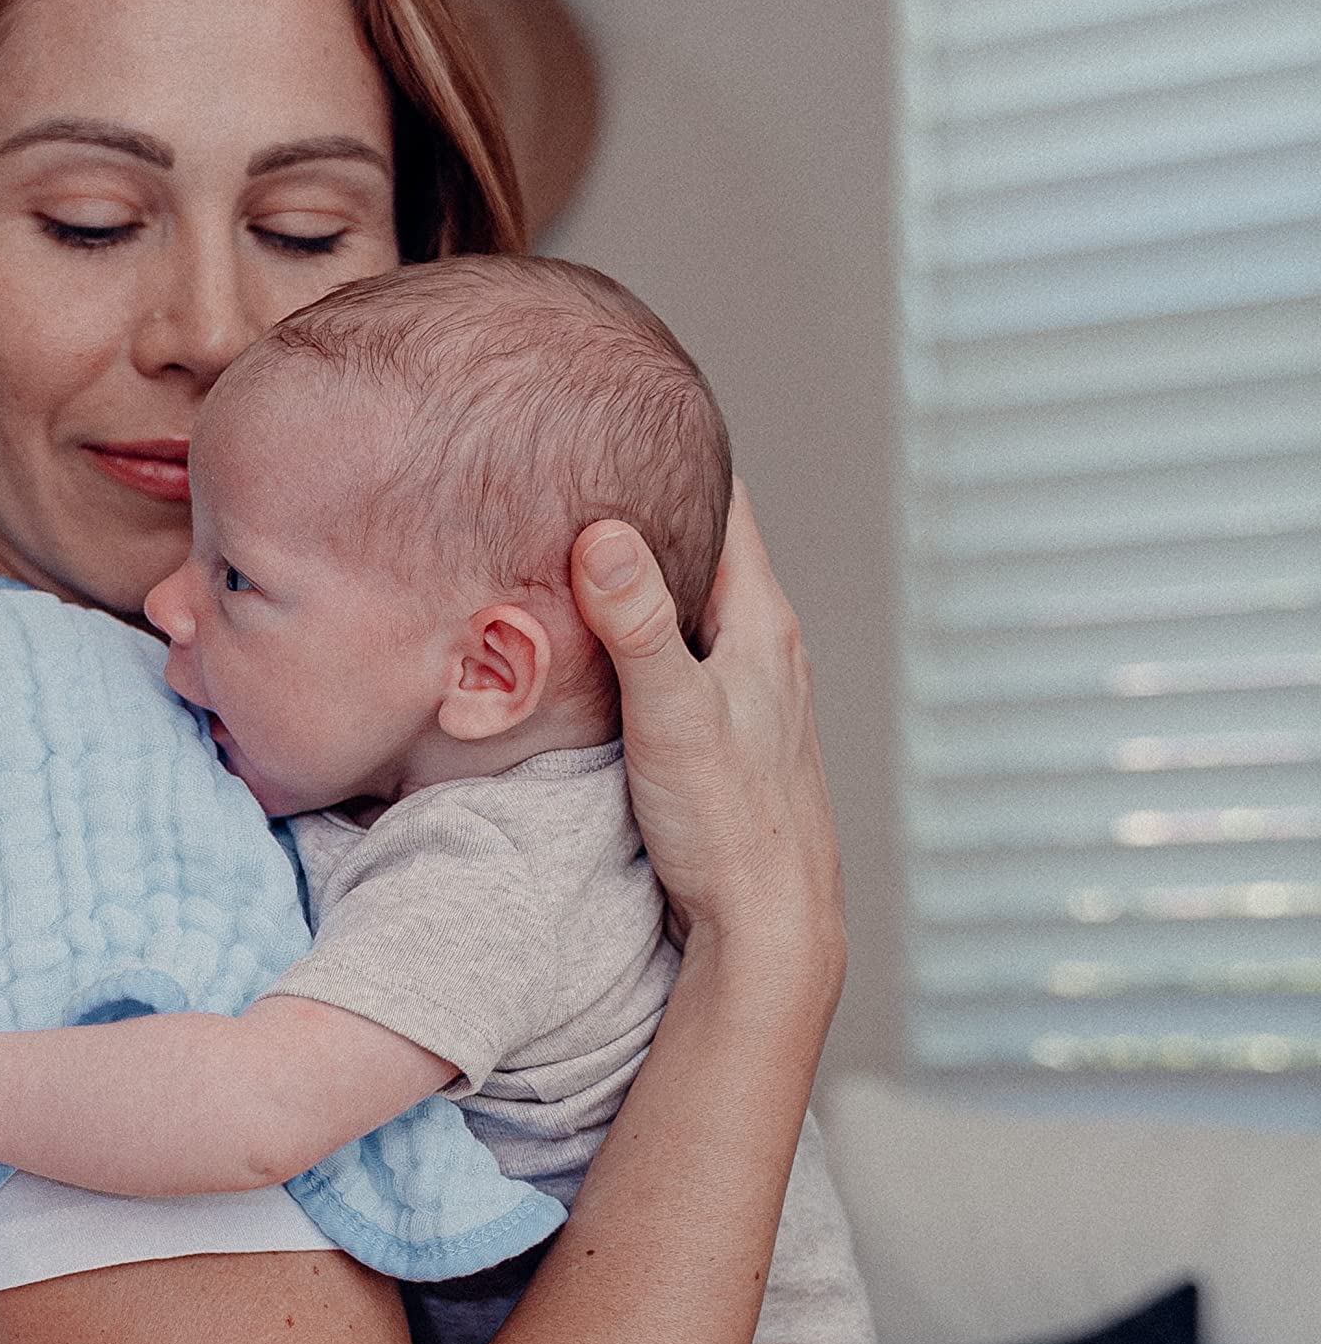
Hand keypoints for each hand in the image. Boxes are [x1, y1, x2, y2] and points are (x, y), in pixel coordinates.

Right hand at [571, 488, 843, 996]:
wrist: (767, 929)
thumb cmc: (733, 826)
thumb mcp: (674, 715)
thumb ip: (638, 624)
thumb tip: (604, 531)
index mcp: (762, 625)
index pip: (727, 505)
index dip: (678, 454)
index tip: (625, 414)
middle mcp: (763, 650)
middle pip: (702, 552)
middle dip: (647, 510)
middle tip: (578, 470)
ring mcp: (745, 695)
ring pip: (689, 611)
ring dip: (640, 581)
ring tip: (574, 547)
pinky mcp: (720, 738)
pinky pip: (677, 661)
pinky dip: (638, 638)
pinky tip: (598, 652)